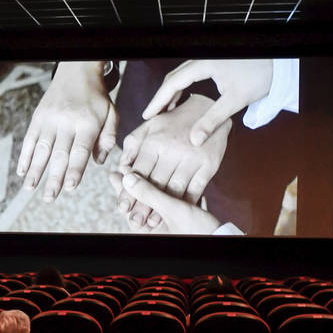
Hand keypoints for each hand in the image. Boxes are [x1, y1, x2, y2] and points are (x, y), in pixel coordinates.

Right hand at [16, 61, 117, 201]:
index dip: (74, 170)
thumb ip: (108, 138)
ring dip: (35, 169)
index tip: (69, 187)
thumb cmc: (97, 99)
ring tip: (30, 188)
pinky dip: (25, 155)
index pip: (80, 150)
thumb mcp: (111, 114)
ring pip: (42, 148)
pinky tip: (22, 171)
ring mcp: (50, 119)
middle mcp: (67, 121)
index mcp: (88, 123)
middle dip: (54, 177)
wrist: (77, 72)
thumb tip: (98, 162)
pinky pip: (30, 138)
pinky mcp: (38, 116)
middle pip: (60, 154)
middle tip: (49, 197)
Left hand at [116, 95, 231, 228]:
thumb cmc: (174, 121)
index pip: (138, 171)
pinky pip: (196, 188)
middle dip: (142, 205)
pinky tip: (176, 213)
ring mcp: (192, 158)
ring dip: (163, 208)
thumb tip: (121, 167)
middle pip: (154, 183)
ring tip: (152, 222)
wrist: (210, 110)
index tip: (122, 207)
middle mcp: (173, 150)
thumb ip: (133, 145)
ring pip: (173, 189)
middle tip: (134, 221)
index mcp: (155, 141)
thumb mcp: (151, 126)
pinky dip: (185, 202)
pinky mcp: (209, 165)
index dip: (129, 191)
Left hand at [117, 172, 221, 234]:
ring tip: (139, 170)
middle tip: (122, 168)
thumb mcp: (172, 209)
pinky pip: (167, 202)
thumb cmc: (198, 230)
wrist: (224, 238)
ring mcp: (167, 224)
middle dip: (133, 185)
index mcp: (147, 230)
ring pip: (153, 202)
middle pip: (139, 203)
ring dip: (147, 186)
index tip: (115, 173)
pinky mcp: (180, 218)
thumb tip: (127, 178)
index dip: (122, 188)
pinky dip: (163, 190)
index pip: (128, 205)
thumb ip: (149, 193)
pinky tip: (160, 177)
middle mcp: (154, 228)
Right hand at [142, 59, 271, 144]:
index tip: (148, 115)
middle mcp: (202, 59)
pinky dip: (183, 88)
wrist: (278, 61)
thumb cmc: (259, 75)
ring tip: (165, 112)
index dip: (158, 100)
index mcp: (203, 64)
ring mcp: (207, 59)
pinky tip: (183, 102)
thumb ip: (212, 120)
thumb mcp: (235, 100)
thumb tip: (194, 140)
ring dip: (171, 93)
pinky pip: (190, 75)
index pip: (172, 83)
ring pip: (181, 76)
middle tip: (152, 116)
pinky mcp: (214, 62)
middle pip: (173, 78)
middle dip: (161, 97)